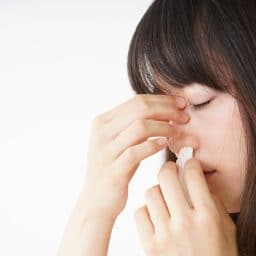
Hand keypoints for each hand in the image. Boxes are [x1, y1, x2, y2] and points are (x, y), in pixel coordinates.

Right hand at [80, 94, 189, 220]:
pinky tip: (166, 145)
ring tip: (178, 131)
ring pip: (140, 127)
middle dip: (167, 109)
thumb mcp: (121, 142)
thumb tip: (164, 109)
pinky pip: (137, 151)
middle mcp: (101, 132)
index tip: (181, 104)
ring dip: (164, 127)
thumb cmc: (115, 168)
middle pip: (140, 108)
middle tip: (185, 116)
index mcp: (103, 121)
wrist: (96, 200)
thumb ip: (135, 125)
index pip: (137, 100)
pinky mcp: (113, 169)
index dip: (162, 100)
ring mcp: (106, 150)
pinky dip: (154, 146)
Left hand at [134, 159, 238, 255]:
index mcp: (207, 218)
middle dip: (167, 168)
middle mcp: (185, 223)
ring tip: (162, 197)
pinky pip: (140, 213)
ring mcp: (165, 234)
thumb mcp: (226, 233)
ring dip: (156, 191)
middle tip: (169, 170)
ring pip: (151, 193)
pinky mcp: (149, 245)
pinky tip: (154, 215)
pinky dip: (145, 210)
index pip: (194, 177)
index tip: (188, 163)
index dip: (190, 164)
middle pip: (166, 178)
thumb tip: (201, 184)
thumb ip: (214, 206)